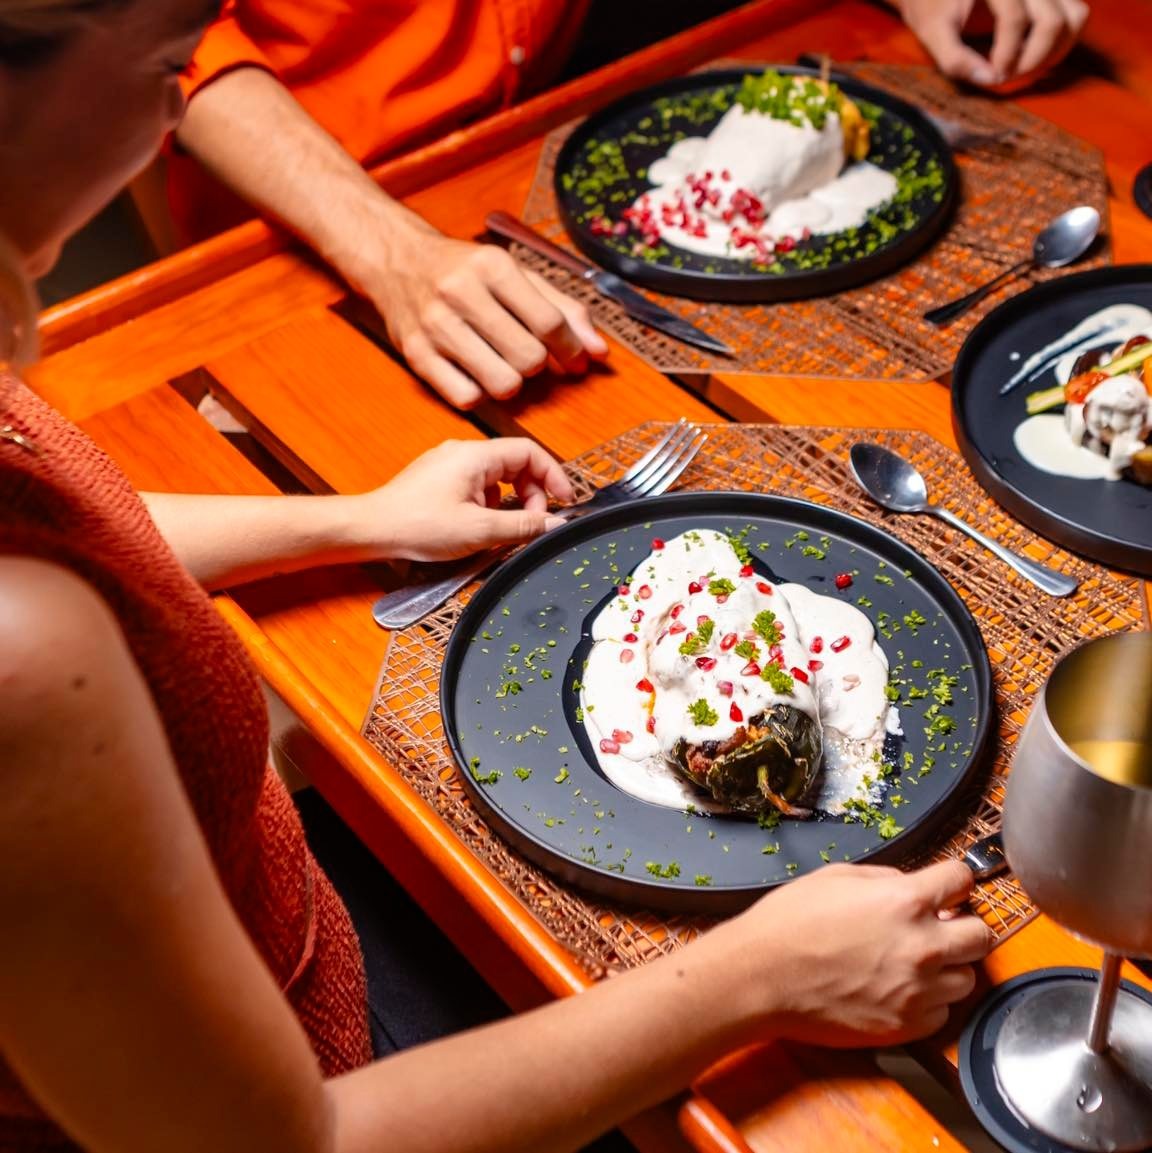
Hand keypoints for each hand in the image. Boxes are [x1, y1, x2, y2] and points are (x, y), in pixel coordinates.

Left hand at [356, 438, 574, 562]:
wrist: (371, 530)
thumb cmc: (416, 525)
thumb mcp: (479, 530)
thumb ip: (522, 526)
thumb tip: (553, 524)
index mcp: (476, 455)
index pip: (530, 452)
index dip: (553, 476)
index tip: (564, 501)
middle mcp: (462, 453)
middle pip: (515, 464)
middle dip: (532, 493)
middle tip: (534, 522)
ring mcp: (449, 465)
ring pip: (497, 478)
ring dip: (510, 502)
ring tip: (505, 529)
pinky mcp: (438, 480)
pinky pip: (477, 486)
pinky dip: (488, 505)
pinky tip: (479, 528)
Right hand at [358, 211, 607, 409]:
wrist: (396, 260)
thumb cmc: (464, 271)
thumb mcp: (516, 274)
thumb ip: (562, 309)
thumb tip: (598, 352)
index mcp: (492, 266)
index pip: (548, 322)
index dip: (570, 349)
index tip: (576, 361)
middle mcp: (461, 293)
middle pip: (528, 358)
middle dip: (538, 365)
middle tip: (529, 357)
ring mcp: (435, 326)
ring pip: (502, 384)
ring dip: (512, 383)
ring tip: (504, 366)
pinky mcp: (416, 355)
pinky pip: (467, 398)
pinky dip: (481, 395)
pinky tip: (478, 376)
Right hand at [710, 859, 992, 1046]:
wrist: (762, 976)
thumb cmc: (790, 922)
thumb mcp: (836, 877)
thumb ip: (885, 879)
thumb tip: (911, 887)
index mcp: (905, 901)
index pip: (961, 879)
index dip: (952, 881)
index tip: (946, 888)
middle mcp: (923, 947)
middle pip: (982, 935)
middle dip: (962, 926)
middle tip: (938, 927)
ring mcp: (918, 991)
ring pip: (967, 978)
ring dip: (948, 966)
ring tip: (916, 961)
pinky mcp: (906, 1026)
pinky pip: (942, 1012)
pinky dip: (929, 1000)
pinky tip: (900, 988)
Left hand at [899, 0, 1087, 89]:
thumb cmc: (932, 4)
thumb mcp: (931, 31)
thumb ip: (954, 58)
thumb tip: (989, 81)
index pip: (1014, 18)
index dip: (1006, 55)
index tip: (993, 77)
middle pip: (1052, 21)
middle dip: (1031, 59)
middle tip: (1007, 78)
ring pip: (1075, 16)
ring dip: (1054, 52)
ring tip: (1022, 69)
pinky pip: (1076, 14)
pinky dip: (1062, 41)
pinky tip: (1034, 56)